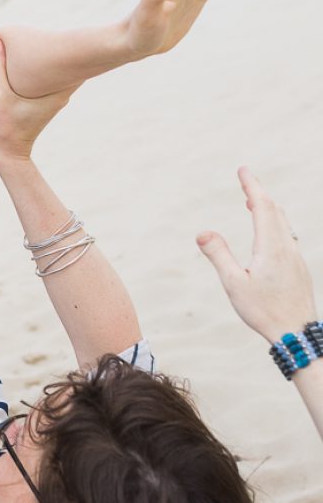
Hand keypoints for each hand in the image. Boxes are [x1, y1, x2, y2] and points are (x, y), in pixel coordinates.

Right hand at [0, 38, 70, 161]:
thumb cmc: (4, 126)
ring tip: (53, 40)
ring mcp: (56, 100)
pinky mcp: (47, 103)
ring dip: (57, 60)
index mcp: (56, 93)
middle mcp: (61, 96)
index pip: (78, 65)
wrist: (8, 152)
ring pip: (62, 73)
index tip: (78, 31)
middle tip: (66, 28)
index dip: (78, 47)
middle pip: (73, 66)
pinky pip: (53, 80)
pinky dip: (49, 70)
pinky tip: (41, 60)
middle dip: (68, 49)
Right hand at [197, 167, 316, 342]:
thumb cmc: (264, 310)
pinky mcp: (299, 268)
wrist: (297, 333)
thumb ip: (218, 255)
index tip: (243, 169)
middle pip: (275, 210)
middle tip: (245, 179)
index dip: (252, 186)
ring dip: (268, 207)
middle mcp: (287, 247)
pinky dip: (275, 223)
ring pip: (283, 222)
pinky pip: (286, 235)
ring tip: (253, 201)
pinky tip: (269, 232)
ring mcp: (295, 257)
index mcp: (271, 246)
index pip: (262, 206)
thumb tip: (202, 232)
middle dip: (259, 192)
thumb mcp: (233, 284)